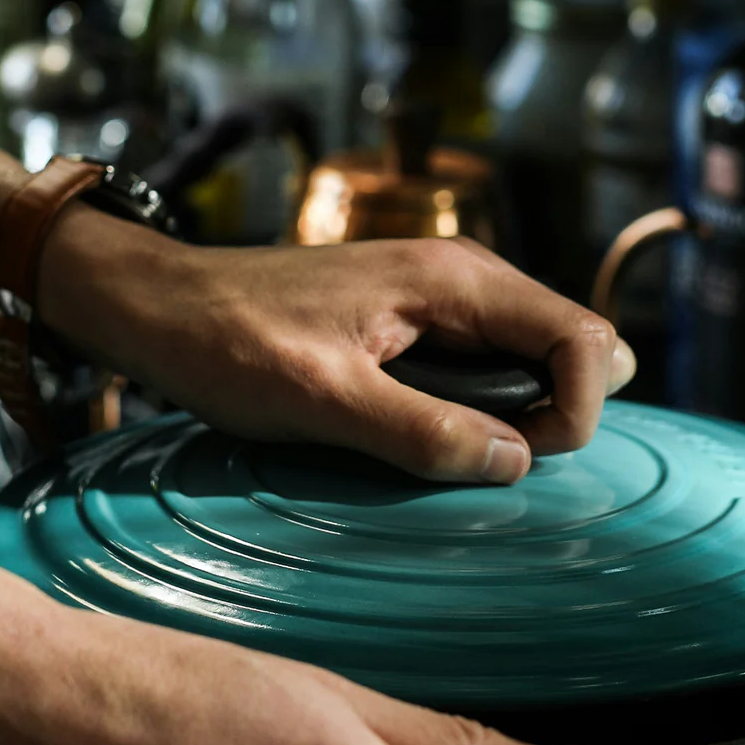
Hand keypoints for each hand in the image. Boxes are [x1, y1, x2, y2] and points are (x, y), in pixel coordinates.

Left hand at [39, 222, 633, 484]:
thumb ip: (422, 429)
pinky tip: (435, 442)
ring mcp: (442, 303)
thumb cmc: (229, 342)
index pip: (582, 339)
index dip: (578, 411)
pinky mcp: (417, 328)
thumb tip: (514, 462)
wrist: (162, 308)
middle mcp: (463, 280)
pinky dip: (483, 413)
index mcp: (455, 280)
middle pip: (572, 347)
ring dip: (521, 419)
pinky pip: (486, 371)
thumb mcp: (323, 398)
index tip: (520, 462)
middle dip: (558, 416)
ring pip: (532, 362)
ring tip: (456, 458)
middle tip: (488, 464)